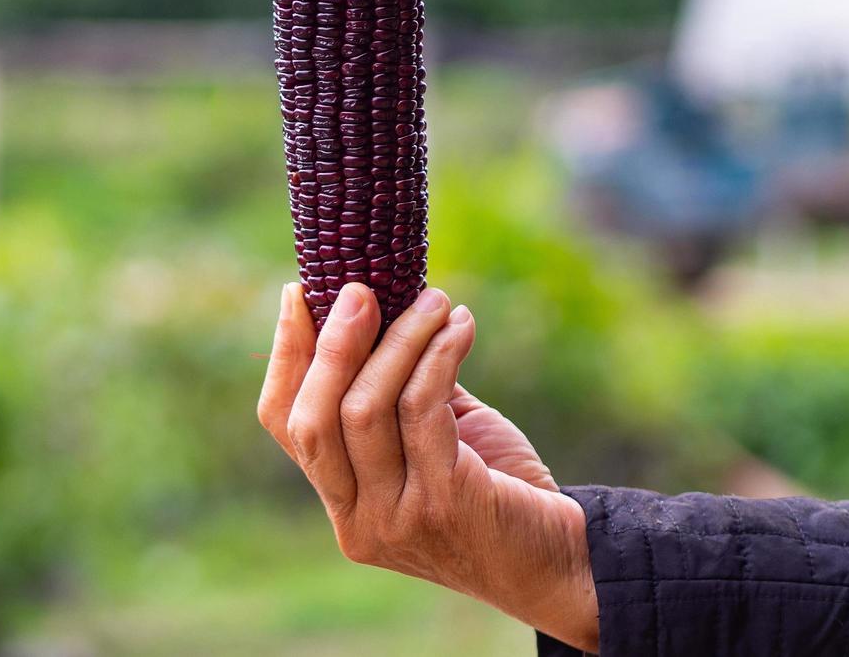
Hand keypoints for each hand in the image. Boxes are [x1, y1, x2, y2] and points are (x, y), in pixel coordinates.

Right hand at [257, 282, 598, 652]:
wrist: (565, 558)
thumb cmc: (498, 488)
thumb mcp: (431, 438)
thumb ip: (395, 391)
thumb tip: (378, 306)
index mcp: (342, 502)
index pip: (284, 424)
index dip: (285, 356)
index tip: (298, 294)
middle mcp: (356, 520)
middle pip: (313, 420)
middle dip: (332, 346)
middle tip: (361, 289)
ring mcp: (395, 518)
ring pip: (366, 409)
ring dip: (399, 340)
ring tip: (434, 300)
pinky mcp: (443, 503)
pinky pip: (422, 409)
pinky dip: (438, 356)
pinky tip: (460, 327)